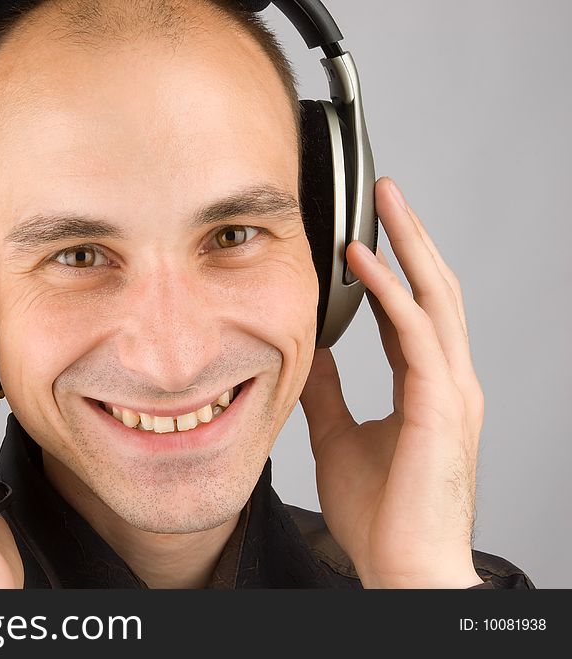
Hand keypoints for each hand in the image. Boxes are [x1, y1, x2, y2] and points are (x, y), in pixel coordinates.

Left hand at [299, 177, 483, 587]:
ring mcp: (450, 390)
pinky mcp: (440, 404)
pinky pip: (415, 334)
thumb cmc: (381, 514)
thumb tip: (310, 354)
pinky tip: (363, 261)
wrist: (403, 566)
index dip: (394, 269)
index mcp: (426, 387)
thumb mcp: (338, 437)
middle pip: (434, 290)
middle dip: (411, 237)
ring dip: (409, 245)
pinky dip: (391, 292)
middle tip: (386, 193)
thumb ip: (329, 392)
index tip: (367, 234)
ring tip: (383, 204)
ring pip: (435, 298)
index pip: (412, 312)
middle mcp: (447, 380)